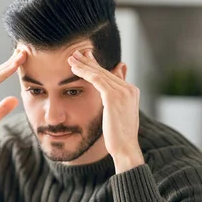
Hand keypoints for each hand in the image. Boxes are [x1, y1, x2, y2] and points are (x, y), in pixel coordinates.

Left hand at [67, 50, 143, 172]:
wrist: (125, 148)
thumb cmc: (119, 136)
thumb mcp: (118, 115)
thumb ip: (116, 100)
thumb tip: (111, 91)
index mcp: (131, 91)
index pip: (110, 74)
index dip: (96, 66)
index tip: (84, 59)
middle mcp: (129, 89)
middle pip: (105, 71)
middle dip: (88, 61)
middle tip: (75, 53)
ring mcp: (123, 92)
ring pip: (99, 73)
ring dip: (83, 64)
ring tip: (71, 58)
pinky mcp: (113, 97)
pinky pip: (96, 80)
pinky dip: (84, 72)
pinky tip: (74, 69)